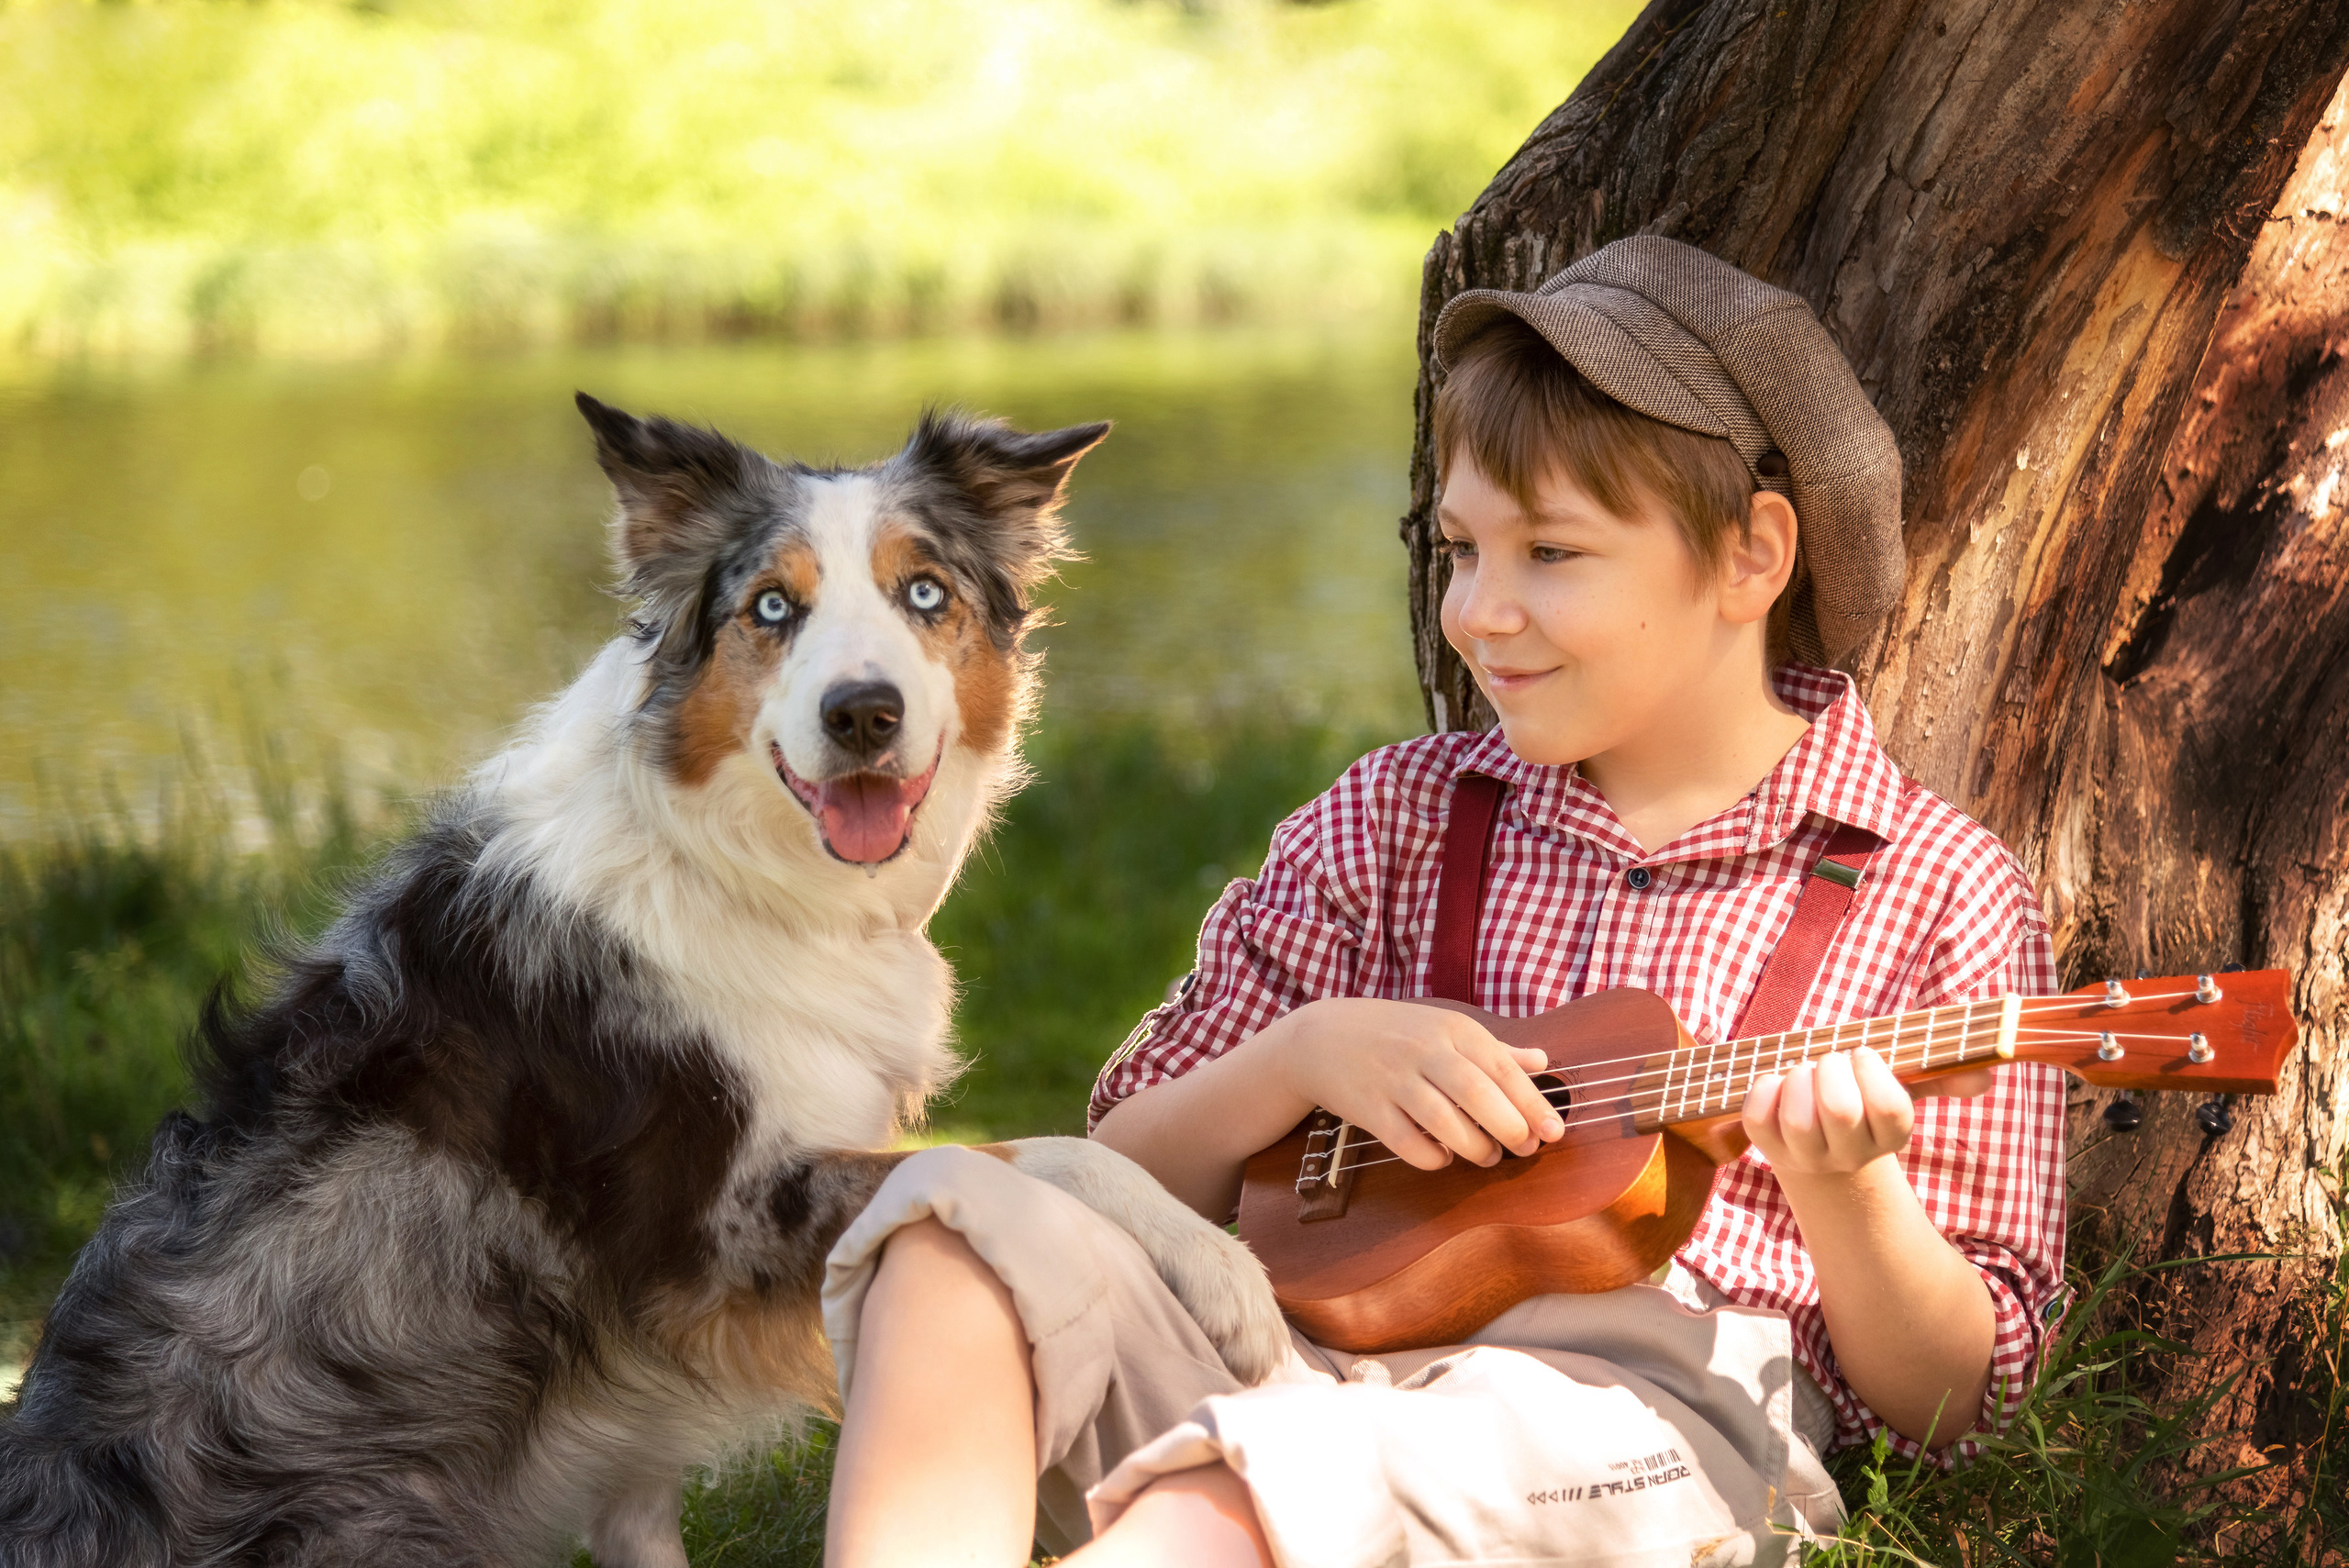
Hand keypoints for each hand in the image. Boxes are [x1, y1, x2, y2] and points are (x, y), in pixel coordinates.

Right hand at [1263, 998, 1563, 1171]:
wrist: (1322, 1038)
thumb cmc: (1395, 1034)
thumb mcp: (1445, 1028)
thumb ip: (1495, 1048)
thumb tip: (1542, 1060)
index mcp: (1452, 1028)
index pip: (1502, 1067)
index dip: (1532, 1103)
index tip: (1554, 1131)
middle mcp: (1424, 1050)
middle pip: (1477, 1094)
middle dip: (1509, 1128)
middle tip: (1525, 1148)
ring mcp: (1394, 1080)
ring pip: (1444, 1122)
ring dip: (1475, 1148)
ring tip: (1488, 1156)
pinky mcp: (1369, 1108)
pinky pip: (1408, 1143)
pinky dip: (1434, 1158)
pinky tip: (1445, 1157)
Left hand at [1743, 1046, 1992, 1176]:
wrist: (1822, 1152)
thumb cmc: (1865, 1101)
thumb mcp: (1904, 1086)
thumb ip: (1945, 1075)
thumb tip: (1986, 1076)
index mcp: (1890, 1135)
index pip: (1890, 1108)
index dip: (1873, 1071)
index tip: (1862, 1053)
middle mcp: (1849, 1154)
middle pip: (1839, 1110)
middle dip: (1831, 1068)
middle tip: (1830, 1060)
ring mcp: (1807, 1156)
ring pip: (1797, 1118)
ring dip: (1797, 1078)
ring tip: (1804, 1072)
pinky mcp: (1768, 1147)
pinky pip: (1758, 1116)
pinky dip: (1764, 1088)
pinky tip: (1777, 1083)